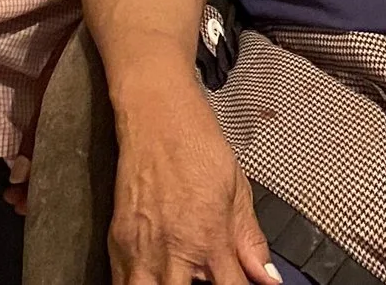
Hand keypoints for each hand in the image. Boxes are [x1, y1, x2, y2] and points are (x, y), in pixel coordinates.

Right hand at [109, 88, 278, 284]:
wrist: (158, 116)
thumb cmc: (198, 145)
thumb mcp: (237, 190)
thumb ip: (250, 240)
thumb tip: (268, 277)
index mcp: (211, 240)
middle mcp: (174, 253)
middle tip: (205, 280)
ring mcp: (141, 251)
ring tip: (177, 280)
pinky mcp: (117, 243)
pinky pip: (121, 282)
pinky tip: (154, 279)